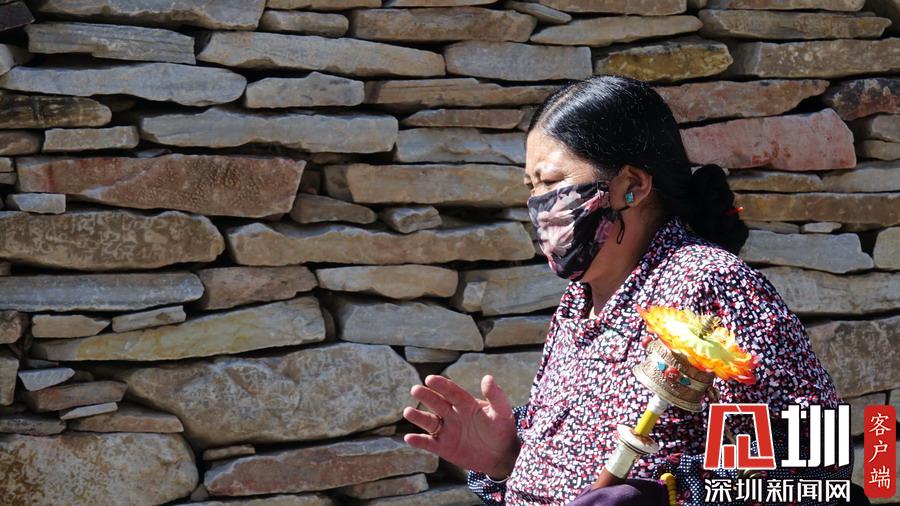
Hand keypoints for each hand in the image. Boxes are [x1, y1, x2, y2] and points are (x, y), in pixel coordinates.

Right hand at [402, 374, 519, 478]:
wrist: (501, 455)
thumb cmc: (502, 430)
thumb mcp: (502, 412)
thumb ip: (496, 396)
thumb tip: (487, 377)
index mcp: (466, 403)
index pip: (452, 392)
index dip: (441, 385)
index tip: (430, 379)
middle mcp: (453, 414)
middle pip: (437, 403)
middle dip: (426, 396)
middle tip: (415, 389)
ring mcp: (447, 430)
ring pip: (429, 422)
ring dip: (418, 417)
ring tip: (408, 412)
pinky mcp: (443, 447)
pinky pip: (428, 443)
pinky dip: (418, 441)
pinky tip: (409, 438)